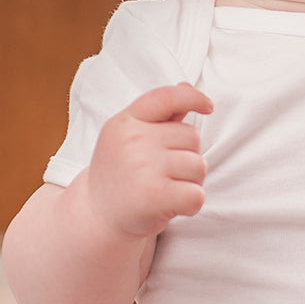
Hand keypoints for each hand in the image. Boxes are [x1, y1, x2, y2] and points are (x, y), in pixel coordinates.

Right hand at [85, 83, 212, 240]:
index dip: (192, 98)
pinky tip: (170, 207)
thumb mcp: (130, 138)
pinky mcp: (154, 196)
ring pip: (199, 166)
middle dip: (188, 156)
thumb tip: (187, 87)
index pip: (166, 98)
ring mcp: (143, 168)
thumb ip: (160, 115)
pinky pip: (197, 195)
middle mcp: (133, 141)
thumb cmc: (121, 174)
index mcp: (125, 122)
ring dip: (191, 182)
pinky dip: (191, 205)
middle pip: (192, 137)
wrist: (96, 216)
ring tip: (165, 189)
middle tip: (163, 174)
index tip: (208, 106)